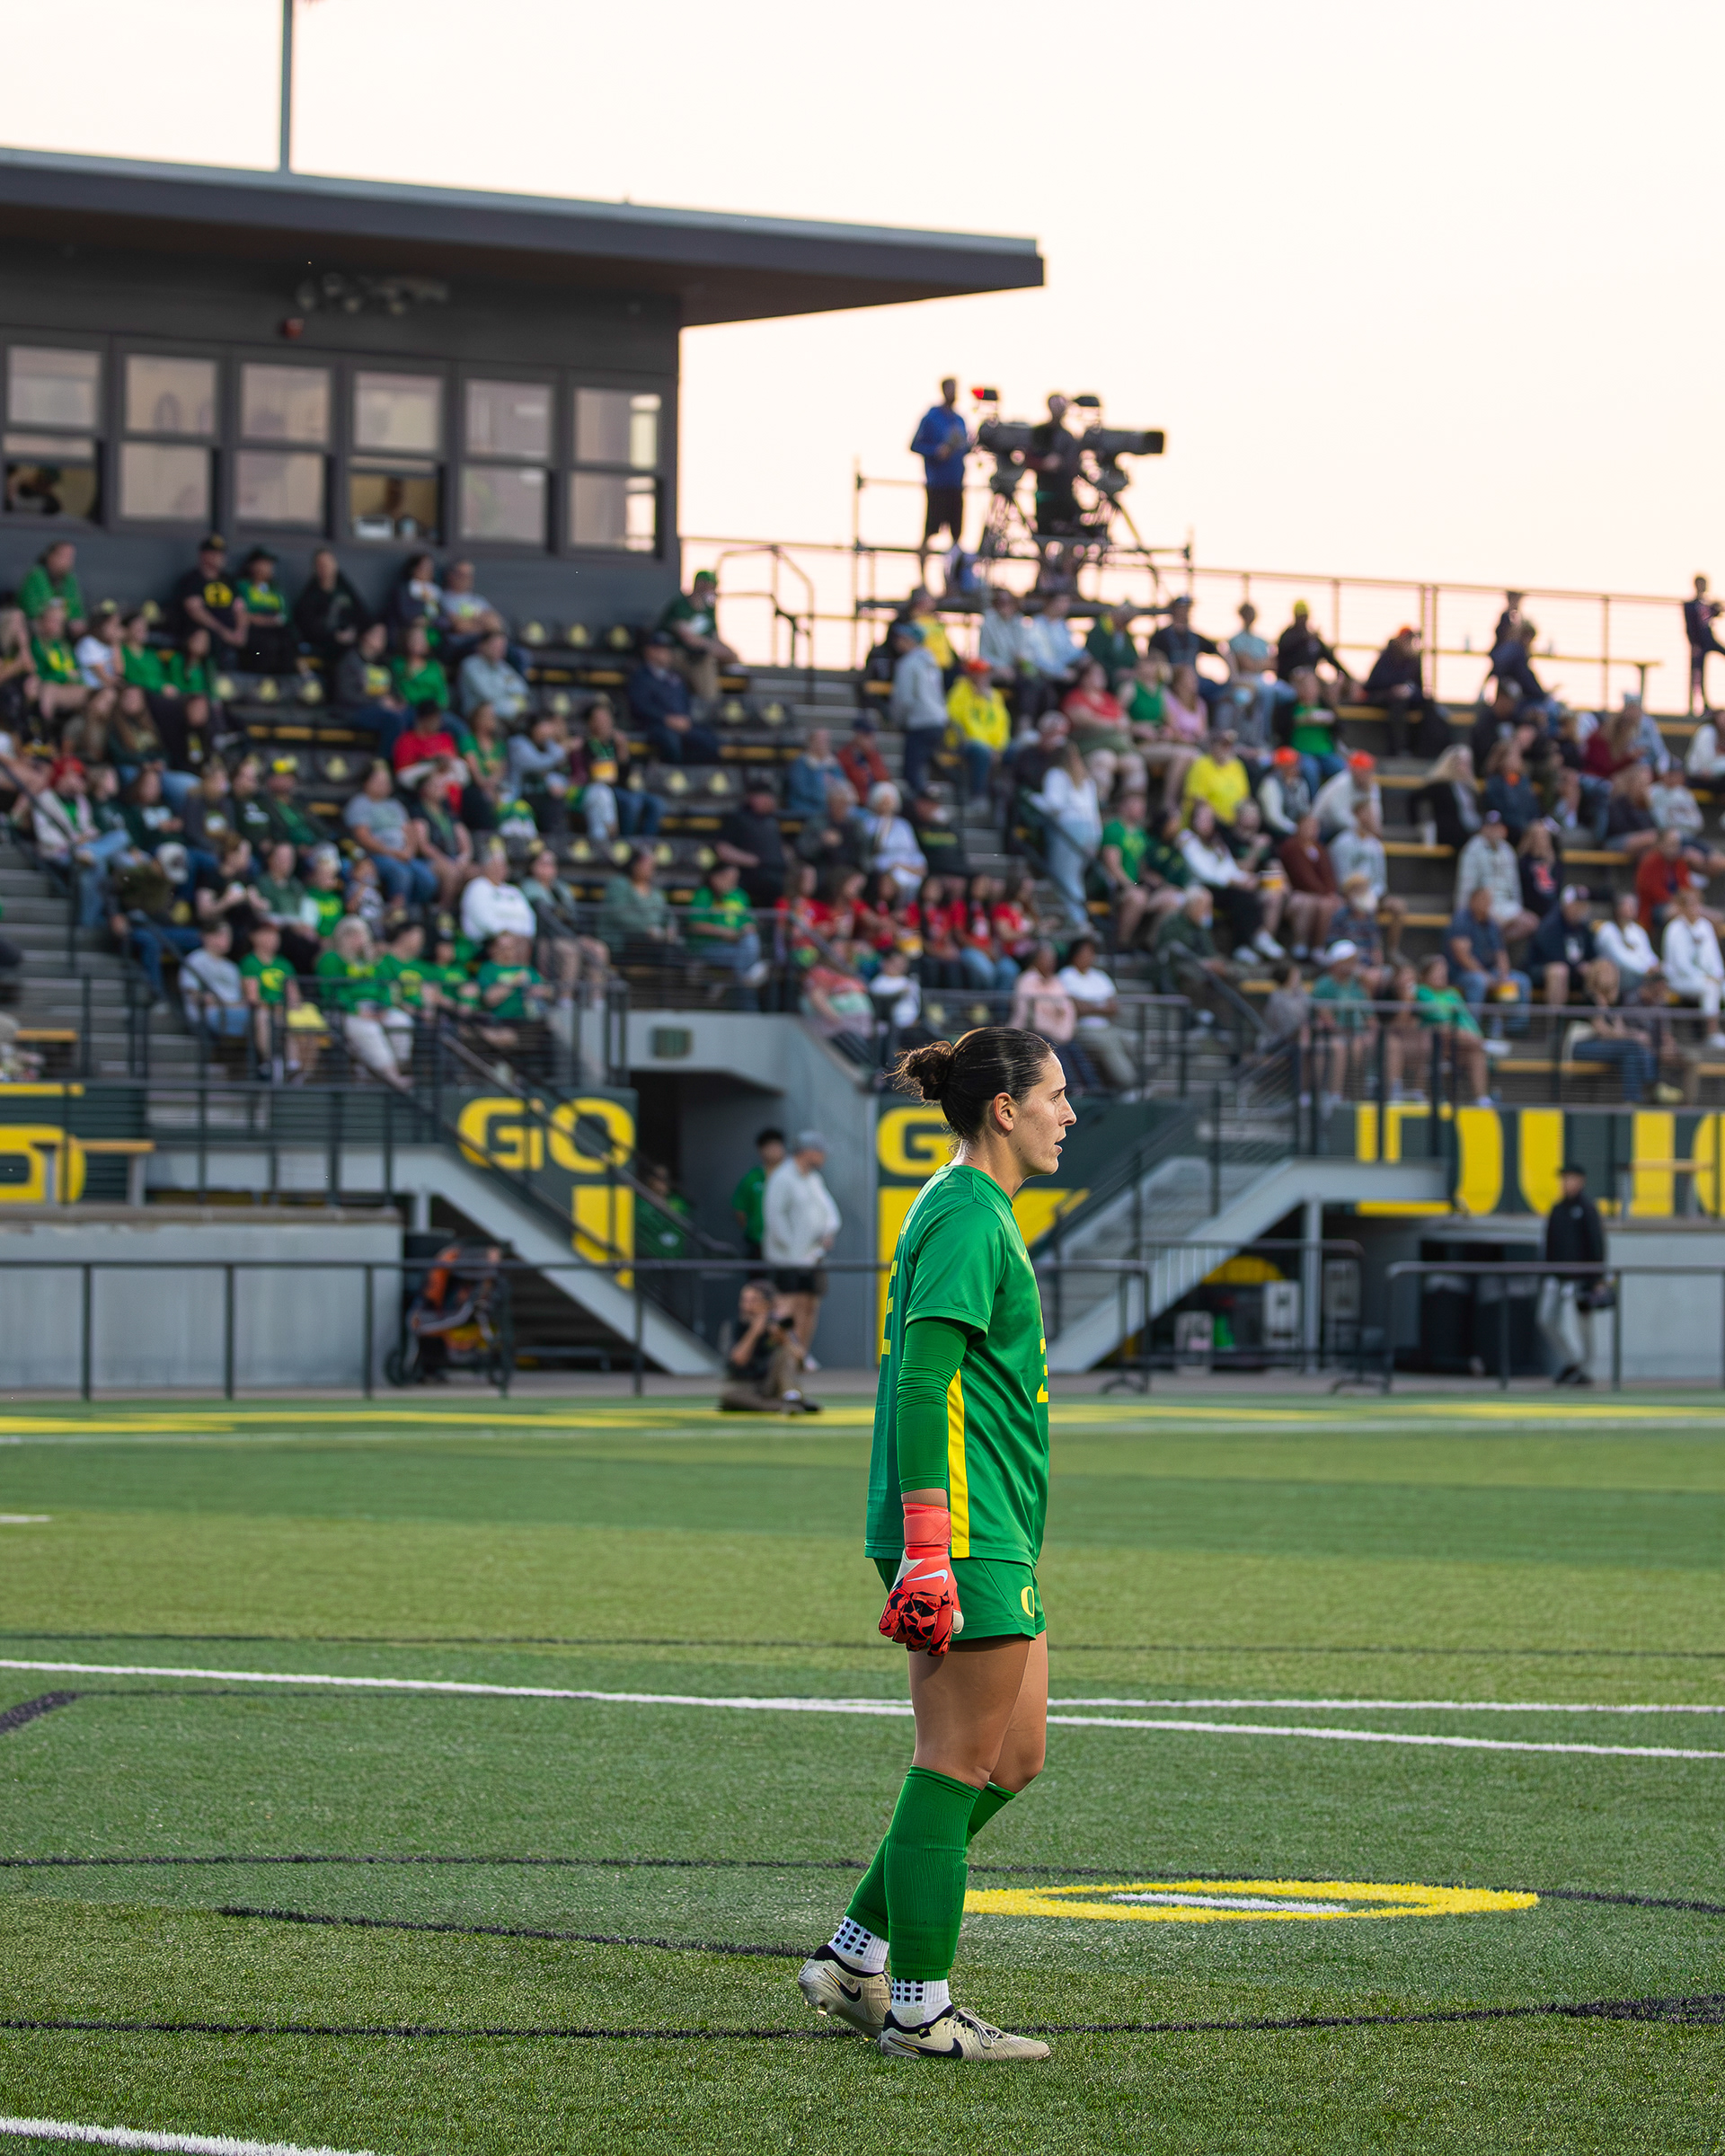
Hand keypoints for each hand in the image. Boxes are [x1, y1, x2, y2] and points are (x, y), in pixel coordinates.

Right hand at [878, 1500, 962, 1654]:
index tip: (933, 1652)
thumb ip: (954, 1611)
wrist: (927, 1549)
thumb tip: (956, 1630)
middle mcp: (929, 1603)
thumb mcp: (952, 1590)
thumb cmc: (941, 1571)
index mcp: (944, 1604)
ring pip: (905, 1630)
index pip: (941, 1635)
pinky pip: (889, 1618)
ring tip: (903, 1639)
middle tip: (914, 1645)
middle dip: (917, 1644)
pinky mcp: (897, 1593)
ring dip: (903, 1639)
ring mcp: (912, 1598)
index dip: (937, 1648)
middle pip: (922, 1635)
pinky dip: (887, 1628)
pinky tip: (890, 1630)